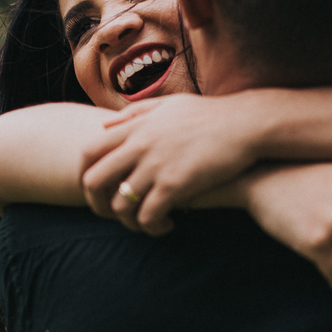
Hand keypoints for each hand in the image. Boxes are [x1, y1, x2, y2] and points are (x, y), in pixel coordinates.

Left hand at [80, 94, 259, 234]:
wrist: (246, 124)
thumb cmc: (211, 115)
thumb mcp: (168, 105)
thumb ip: (134, 113)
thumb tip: (105, 125)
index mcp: (135, 126)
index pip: (88, 152)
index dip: (84, 175)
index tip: (97, 190)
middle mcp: (138, 146)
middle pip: (94, 181)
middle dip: (97, 205)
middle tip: (114, 216)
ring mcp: (155, 166)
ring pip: (120, 206)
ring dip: (128, 222)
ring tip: (146, 224)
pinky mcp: (174, 185)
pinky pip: (147, 216)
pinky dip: (152, 227)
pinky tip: (168, 225)